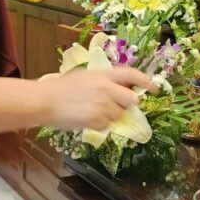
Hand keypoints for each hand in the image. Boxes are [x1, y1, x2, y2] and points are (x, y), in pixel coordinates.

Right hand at [40, 66, 154, 130]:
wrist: (44, 100)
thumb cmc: (61, 87)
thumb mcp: (86, 77)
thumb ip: (105, 81)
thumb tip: (122, 89)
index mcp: (104, 75)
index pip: (132, 74)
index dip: (146, 81)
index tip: (155, 88)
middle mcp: (107, 89)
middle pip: (131, 99)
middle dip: (125, 104)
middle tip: (111, 105)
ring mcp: (103, 105)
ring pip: (118, 115)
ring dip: (109, 116)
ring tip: (90, 111)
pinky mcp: (97, 120)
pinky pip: (107, 125)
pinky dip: (99, 125)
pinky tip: (85, 118)